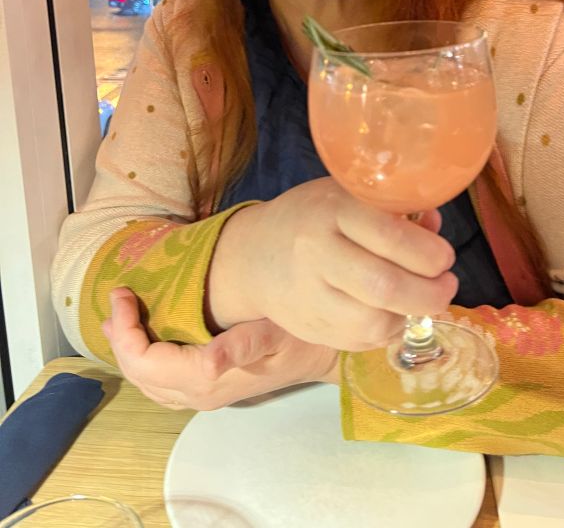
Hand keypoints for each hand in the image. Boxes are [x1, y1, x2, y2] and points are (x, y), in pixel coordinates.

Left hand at [102, 287, 337, 410]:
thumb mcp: (274, 332)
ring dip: (129, 351)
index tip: (122, 292)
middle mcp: (198, 395)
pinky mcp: (208, 389)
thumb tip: (211, 361)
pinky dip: (144, 360)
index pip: (145, 363)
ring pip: (148, 383)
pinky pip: (162, 383)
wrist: (322, 355)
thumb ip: (242, 346)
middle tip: (117, 298)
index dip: (126, 331)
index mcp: (207, 379)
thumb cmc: (299, 337)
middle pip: (140, 375)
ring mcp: (202, 396)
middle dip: (121, 338)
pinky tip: (145, 339)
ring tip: (119, 318)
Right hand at [207, 177, 456, 351]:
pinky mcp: (311, 329)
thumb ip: (392, 209)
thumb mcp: (347, 195)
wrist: (253, 256)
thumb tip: (434, 226)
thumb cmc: (312, 217)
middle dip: (430, 292)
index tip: (445, 257)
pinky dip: (388, 330)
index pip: (389, 235)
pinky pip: (362, 340)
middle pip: (385, 285)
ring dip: (411, 315)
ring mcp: (311, 296)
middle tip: (447, 286)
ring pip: (375, 321)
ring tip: (423, 300)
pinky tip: (395, 313)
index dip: (428, 252)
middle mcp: (317, 253)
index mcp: (331, 210)